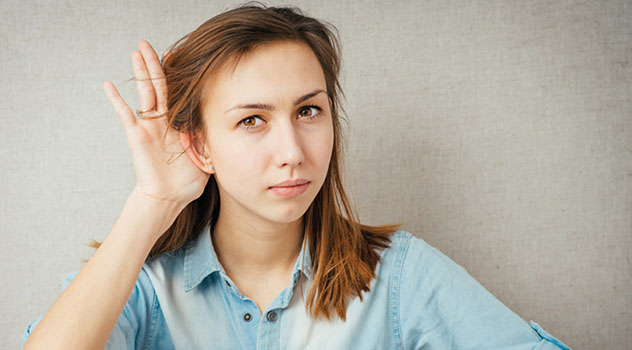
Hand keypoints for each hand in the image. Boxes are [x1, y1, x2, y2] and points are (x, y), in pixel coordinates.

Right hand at [103, 40, 209, 207]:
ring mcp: (149, 126)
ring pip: (145, 93)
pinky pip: (124, 114)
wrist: (169, 198)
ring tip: (136, 51)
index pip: (178, 93)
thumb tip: (226, 126)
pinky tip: (108, 85)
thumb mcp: (207, 156)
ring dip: (141, 72)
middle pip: (160, 86)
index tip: (179, 56)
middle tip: (149, 44)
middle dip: (155, 64)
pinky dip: (116, 100)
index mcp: (179, 124)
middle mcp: (163, 121)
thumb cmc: (188, 182)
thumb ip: (212, 140)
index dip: (177, 75)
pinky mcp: (137, 135)